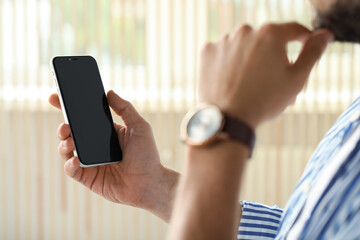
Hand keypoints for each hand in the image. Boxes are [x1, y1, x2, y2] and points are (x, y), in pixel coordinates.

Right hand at [49, 90, 178, 221]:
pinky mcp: (88, 178)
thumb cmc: (148, 155)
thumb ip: (125, 108)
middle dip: (63, 127)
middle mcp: (95, 146)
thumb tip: (109, 92)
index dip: (68, 108)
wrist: (150, 183)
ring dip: (64, 144)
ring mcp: (90, 162)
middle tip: (65, 125)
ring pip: (67, 150)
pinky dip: (69, 165)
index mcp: (105, 133)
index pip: (84, 118)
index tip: (55, 97)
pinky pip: (72, 170)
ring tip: (70, 140)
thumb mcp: (139, 126)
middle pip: (71, 134)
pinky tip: (75, 160)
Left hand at [198, 22, 332, 128]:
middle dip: (274, 57)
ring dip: (251, 60)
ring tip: (254, 86)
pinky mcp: (207, 51)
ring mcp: (223, 40)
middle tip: (277, 82)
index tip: (305, 47)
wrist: (227, 119)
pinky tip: (233, 80)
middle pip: (267, 41)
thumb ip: (313, 52)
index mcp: (271, 33)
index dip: (303, 39)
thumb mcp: (297, 78)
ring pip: (244, 47)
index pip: (294, 30)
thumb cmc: (265, 100)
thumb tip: (324, 35)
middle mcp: (245, 31)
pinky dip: (230, 63)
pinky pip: (224, 53)